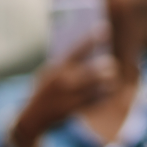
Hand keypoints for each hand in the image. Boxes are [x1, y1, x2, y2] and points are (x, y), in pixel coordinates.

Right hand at [10, 32, 116, 146]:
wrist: (32, 117)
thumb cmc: (44, 89)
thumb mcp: (48, 72)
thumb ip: (64, 62)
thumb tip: (88, 50)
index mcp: (57, 68)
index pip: (77, 49)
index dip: (91, 39)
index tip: (105, 29)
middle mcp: (62, 81)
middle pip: (90, 71)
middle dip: (105, 67)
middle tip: (114, 63)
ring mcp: (68, 96)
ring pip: (95, 88)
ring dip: (107, 83)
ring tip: (114, 78)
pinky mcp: (72, 110)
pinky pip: (93, 102)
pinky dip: (102, 97)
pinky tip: (109, 93)